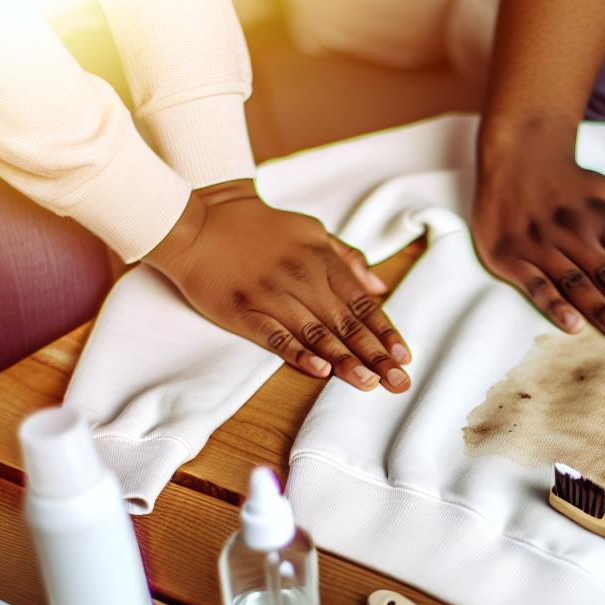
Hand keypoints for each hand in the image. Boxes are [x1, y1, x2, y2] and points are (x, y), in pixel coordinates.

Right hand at [145, 181, 410, 391]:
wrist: (200, 220)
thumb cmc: (260, 228)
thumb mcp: (311, 231)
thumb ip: (346, 258)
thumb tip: (379, 286)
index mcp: (321, 260)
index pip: (361, 303)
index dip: (384, 332)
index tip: (404, 357)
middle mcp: (301, 279)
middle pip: (345, 324)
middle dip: (375, 355)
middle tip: (398, 382)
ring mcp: (271, 296)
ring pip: (315, 334)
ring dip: (345, 362)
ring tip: (369, 383)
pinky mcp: (243, 312)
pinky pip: (274, 337)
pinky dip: (298, 354)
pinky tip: (319, 371)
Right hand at [473, 150, 604, 342]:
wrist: (515, 155)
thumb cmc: (570, 184)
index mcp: (604, 220)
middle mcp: (576, 234)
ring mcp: (542, 245)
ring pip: (577, 283)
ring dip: (603, 310)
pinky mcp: (511, 256)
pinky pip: (535, 284)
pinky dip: (554, 305)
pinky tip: (573, 325)